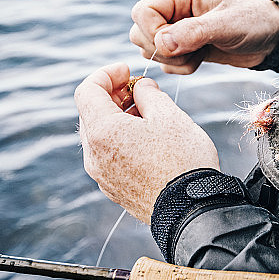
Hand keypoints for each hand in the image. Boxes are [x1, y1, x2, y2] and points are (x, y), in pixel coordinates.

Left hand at [75, 63, 218, 223]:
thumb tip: (141, 88)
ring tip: (146, 112)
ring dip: (117, 117)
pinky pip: (108, 155)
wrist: (191, 210)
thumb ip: (149, 94)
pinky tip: (145, 137)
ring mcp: (102, 175)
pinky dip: (120, 138)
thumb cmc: (183, 160)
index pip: (87, 90)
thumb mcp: (170, 115)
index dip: (106, 74)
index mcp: (103, 132)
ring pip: (99, 135)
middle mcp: (94, 155)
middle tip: (138, 88)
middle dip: (112, 95)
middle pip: (91, 113)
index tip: (127, 70)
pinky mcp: (113, 189)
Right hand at [129, 0, 278, 73]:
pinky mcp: (184, 48)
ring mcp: (178, 30)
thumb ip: (195, 32)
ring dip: (173, 60)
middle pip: (140, 32)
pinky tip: (202, 59)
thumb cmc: (253, 22)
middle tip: (192, 50)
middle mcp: (175, 11)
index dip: (152, 31)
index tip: (175, 43)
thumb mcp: (227, 25)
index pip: (142, 11)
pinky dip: (180, 68)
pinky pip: (165, 63)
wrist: (270, 38)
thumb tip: (163, 44)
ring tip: (201, 53)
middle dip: (162, 49)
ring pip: (150, 49)